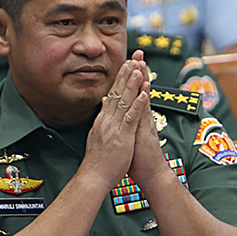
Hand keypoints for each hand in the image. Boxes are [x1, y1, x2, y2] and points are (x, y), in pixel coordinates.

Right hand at [81, 57, 148, 189]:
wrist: (93, 177)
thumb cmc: (98, 161)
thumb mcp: (98, 135)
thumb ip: (102, 118)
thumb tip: (104, 102)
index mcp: (103, 120)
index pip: (112, 95)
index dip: (120, 79)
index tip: (127, 65)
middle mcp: (107, 120)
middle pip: (117, 93)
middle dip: (126, 75)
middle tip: (133, 58)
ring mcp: (114, 128)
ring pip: (124, 102)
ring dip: (132, 85)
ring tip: (138, 69)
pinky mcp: (122, 137)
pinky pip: (131, 118)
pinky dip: (137, 105)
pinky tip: (143, 94)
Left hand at [128, 52, 172, 186]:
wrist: (150, 175)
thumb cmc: (138, 158)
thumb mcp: (128, 136)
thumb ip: (124, 121)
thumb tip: (115, 110)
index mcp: (136, 117)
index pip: (133, 92)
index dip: (131, 76)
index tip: (128, 59)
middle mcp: (142, 117)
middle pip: (141, 89)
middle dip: (139, 70)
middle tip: (138, 52)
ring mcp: (146, 123)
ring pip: (144, 98)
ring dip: (144, 80)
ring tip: (142, 62)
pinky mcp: (147, 132)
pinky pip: (145, 114)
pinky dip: (145, 101)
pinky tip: (145, 89)